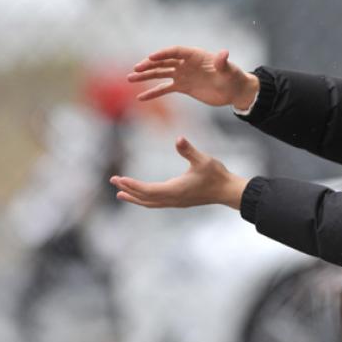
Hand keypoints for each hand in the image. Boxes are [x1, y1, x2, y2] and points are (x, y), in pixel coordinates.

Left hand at [110, 137, 247, 209]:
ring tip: (121, 193)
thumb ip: (189, 150)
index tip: (118, 179)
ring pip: (149, 203)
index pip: (147, 190)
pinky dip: (145, 199)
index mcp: (175, 190)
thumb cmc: (216, 175)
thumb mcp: (203, 160)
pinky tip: (143, 195)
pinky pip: (156, 203)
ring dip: (134, 197)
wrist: (228, 191)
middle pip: (144, 198)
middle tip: (113, 180)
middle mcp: (173, 199)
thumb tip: (178, 138)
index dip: (131, 184)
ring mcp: (176, 202)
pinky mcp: (180, 202)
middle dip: (128, 190)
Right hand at [127, 46, 258, 108]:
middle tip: (135, 69)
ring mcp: (183, 75)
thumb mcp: (229, 71)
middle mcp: (186, 63)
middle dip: (149, 65)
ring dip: (146, 76)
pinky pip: (165, 89)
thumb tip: (223, 53)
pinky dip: (153, 93)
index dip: (163, 54)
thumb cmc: (234, 78)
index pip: (176, 52)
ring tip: (130, 78)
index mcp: (196, 55)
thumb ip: (223, 63)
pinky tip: (140, 97)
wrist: (235, 91)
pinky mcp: (183, 87)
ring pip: (161, 73)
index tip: (151, 58)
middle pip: (164, 61)